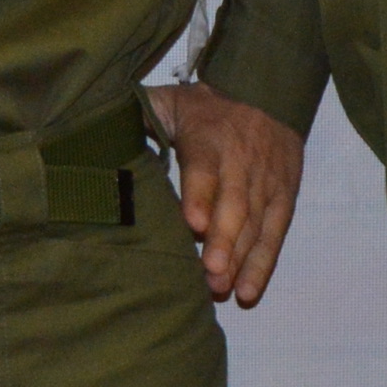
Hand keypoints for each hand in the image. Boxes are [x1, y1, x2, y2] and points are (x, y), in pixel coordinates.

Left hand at [151, 81, 304, 307]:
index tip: (193, 225)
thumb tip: (102, 127)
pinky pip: (275, 233)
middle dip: (225, 240)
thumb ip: (142, 113)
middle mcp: (242, 160)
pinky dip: (263, 264)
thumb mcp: (171, 100)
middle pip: (235, 203)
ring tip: (223, 288)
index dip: (200, 196)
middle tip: (211, 273)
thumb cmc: (204, 109)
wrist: (267, 94)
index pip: (204, 168)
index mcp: (209, 136)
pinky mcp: (284, 196)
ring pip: (256, 223)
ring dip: (241, 260)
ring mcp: (266, 181)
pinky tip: (247, 291)